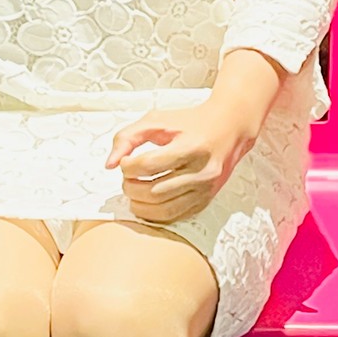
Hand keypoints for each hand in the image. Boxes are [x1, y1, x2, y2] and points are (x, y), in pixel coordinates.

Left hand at [108, 100, 257, 226]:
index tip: (125, 162)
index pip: (148, 165)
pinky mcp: (206, 200)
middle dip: (130, 187)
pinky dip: (155, 213)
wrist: (228, 129)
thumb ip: (127, 137)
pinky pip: (175, 216)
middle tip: (126, 178)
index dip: (128, 166)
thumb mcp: (157, 120)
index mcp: (191, 146)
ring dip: (139, 204)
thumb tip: (109, 164)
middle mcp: (202, 171)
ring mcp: (206, 189)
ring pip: (163, 209)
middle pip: (154, 191)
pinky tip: (146, 202)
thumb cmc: (190, 122)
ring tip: (133, 190)